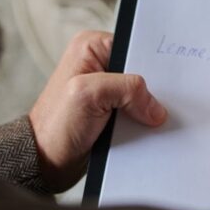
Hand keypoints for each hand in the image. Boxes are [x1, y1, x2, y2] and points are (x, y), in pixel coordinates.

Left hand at [28, 30, 167, 191]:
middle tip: (156, 106)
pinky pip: (136, 110)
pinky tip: (145, 129)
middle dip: (149, 89)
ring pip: (140, 93)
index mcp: (91, 46)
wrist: (45, 163)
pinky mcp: (110, 109)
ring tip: (150, 121)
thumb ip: (126, 88)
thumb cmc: (54, 126)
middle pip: (140, 71)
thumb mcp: (88, 94)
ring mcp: (105, 88)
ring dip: (146, 108)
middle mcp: (98, 63)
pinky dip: (141, 121)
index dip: (150, 65)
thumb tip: (155, 106)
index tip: (164, 84)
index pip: (134, 48)